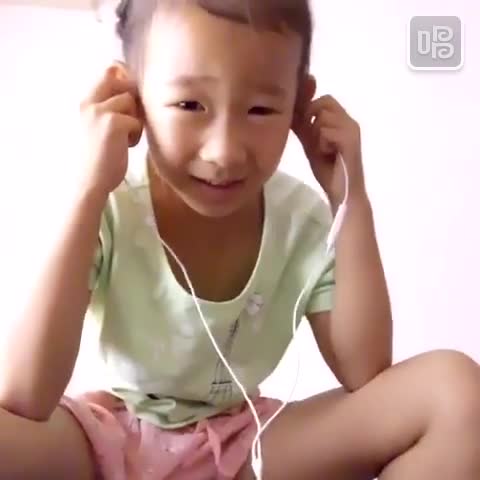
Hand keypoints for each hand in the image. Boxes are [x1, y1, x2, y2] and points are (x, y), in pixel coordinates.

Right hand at [79, 62, 142, 195]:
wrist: (88, 181)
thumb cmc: (94, 159)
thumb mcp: (96, 127)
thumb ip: (108, 108)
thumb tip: (132, 94)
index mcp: (84, 102)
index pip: (108, 70)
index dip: (125, 76)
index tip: (131, 93)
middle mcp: (90, 101)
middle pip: (122, 79)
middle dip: (132, 97)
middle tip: (130, 119)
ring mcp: (100, 111)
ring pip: (131, 101)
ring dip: (134, 119)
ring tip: (125, 138)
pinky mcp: (113, 123)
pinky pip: (136, 122)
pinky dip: (136, 136)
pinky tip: (126, 147)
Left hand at [293, 85, 365, 208]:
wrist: (343, 193)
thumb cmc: (328, 170)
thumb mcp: (310, 144)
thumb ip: (303, 127)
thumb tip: (289, 111)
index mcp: (342, 120)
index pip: (323, 98)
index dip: (309, 108)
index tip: (304, 127)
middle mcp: (349, 120)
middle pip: (324, 101)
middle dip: (312, 117)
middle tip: (313, 139)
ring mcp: (351, 129)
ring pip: (322, 116)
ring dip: (316, 134)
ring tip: (323, 150)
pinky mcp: (350, 140)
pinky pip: (325, 131)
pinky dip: (321, 144)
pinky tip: (327, 155)